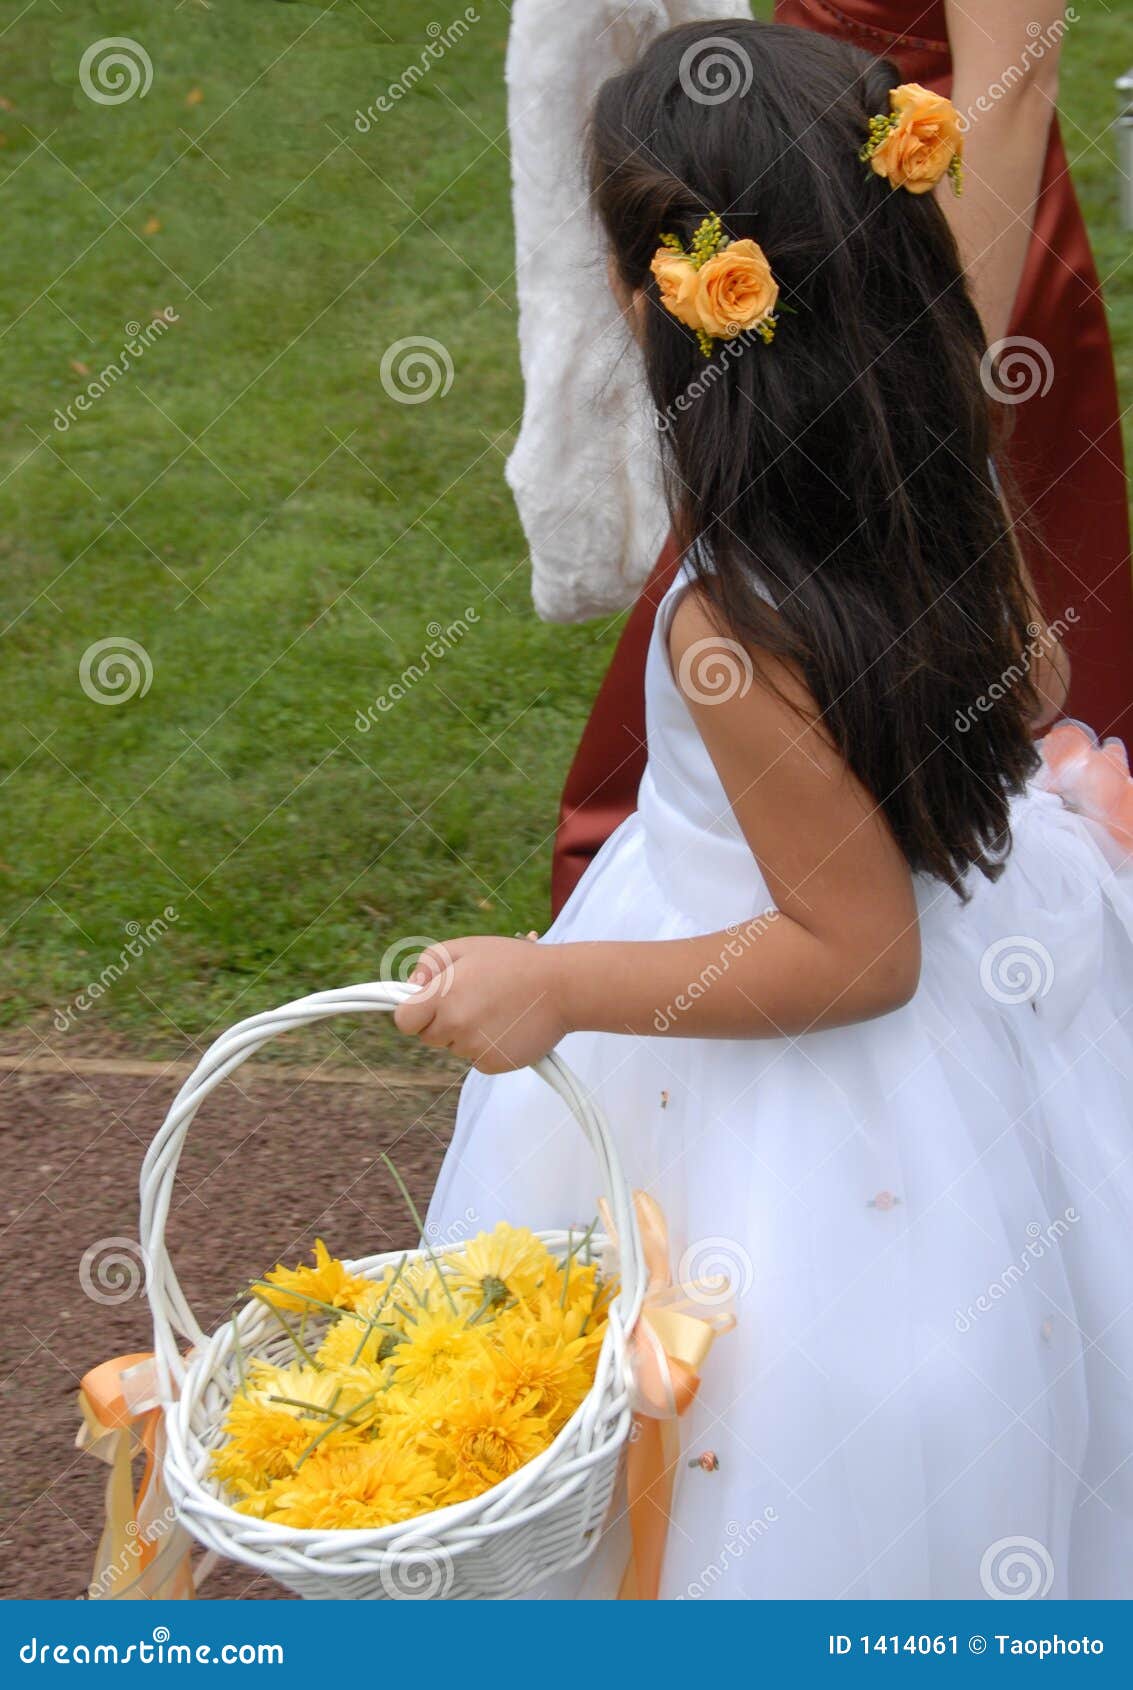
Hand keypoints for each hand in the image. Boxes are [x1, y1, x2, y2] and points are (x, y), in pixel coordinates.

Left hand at [392, 936, 568, 1073]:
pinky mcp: (494, 1064)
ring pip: (457, 1047)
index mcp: (442, 995)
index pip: (405, 1020)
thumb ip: (430, 962)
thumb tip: (412, 987)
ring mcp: (474, 1047)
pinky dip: (491, 1047)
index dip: (414, 1013)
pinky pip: (479, 1060)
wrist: (563, 987)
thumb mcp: (468, 947)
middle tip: (475, 1000)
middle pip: (430, 1036)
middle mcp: (454, 1024)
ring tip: (498, 1009)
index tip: (427, 1007)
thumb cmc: (515, 962)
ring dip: (469, 1034)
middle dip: (445, 1021)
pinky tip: (509, 1026)